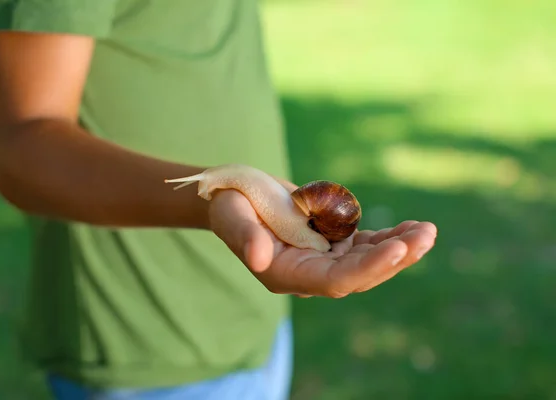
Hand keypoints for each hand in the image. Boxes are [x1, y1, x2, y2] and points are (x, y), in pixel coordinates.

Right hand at [208, 188, 436, 297]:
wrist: (235, 198)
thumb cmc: (229, 205)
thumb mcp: (231, 216)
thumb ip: (244, 238)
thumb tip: (258, 259)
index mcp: (287, 274)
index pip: (334, 281)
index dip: (367, 268)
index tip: (397, 248)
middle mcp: (310, 273)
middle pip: (360, 274)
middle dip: (395, 257)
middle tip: (426, 235)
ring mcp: (324, 258)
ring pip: (369, 261)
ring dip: (400, 248)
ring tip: (428, 231)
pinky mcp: (332, 242)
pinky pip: (366, 244)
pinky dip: (389, 237)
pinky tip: (412, 228)